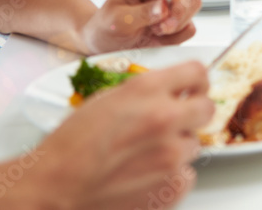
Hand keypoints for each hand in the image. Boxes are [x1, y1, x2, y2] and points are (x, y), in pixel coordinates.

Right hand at [31, 61, 213, 208]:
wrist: (54, 188)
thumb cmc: (70, 147)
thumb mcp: (107, 100)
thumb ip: (146, 93)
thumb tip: (171, 93)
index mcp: (148, 90)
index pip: (197, 72)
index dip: (196, 81)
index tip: (193, 88)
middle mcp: (166, 118)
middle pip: (207, 108)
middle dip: (193, 113)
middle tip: (176, 121)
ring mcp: (173, 154)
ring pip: (193, 145)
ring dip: (176, 147)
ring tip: (143, 156)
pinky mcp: (174, 186)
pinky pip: (185, 175)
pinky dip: (170, 177)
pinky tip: (143, 177)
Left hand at [81, 0, 200, 52]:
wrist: (107, 43)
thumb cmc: (107, 26)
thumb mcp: (117, 20)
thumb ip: (140, 13)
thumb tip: (163, 8)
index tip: (165, 4)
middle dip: (178, 11)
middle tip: (163, 26)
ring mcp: (172, 5)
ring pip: (193, 6)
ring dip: (178, 24)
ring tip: (156, 31)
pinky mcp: (178, 22)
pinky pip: (190, 28)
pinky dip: (177, 37)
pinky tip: (160, 37)